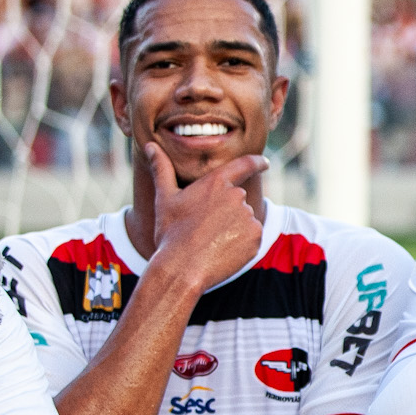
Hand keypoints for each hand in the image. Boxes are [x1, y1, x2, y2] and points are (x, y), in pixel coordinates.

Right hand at [145, 143, 265, 290]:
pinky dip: (241, 243)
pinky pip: (252, 237)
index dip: (257, 162)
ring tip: (211, 241)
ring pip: (245, 219)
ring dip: (233, 227)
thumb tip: (151, 145)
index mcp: (216, 182)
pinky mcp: (256, 238)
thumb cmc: (170, 233)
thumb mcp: (164, 199)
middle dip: (226, 210)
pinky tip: (222, 251)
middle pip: (238, 200)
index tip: (265, 162)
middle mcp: (236, 196)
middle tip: (205, 228)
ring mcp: (248, 217)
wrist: (181, 269)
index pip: (244, 165)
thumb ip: (162, 169)